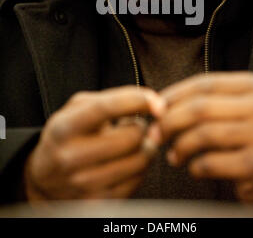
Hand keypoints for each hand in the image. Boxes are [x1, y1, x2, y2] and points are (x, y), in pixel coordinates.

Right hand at [23, 86, 164, 200]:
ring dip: (144, 147)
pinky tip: (127, 161)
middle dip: (141, 127)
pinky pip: (137, 181)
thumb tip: (156, 103)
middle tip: (134, 126)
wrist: (46, 175)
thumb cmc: (71, 132)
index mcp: (64, 127)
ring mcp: (83, 183)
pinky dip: (140, 167)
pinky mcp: (97, 203)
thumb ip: (114, 98)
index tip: (157, 102)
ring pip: (138, 160)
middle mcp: (70, 156)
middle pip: (130, 138)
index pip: (105, 108)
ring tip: (132, 143)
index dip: (136, 101)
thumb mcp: (79, 107)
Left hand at [158, 72, 252, 205]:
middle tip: (155, 134)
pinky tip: (193, 169)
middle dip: (169, 121)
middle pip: (200, 108)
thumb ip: (205, 101)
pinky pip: (211, 162)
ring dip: (179, 146)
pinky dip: (194, 167)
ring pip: (203, 134)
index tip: (154, 108)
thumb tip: (158, 103)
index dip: (173, 95)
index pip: (205, 83)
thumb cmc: (250, 138)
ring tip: (173, 156)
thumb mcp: (236, 109)